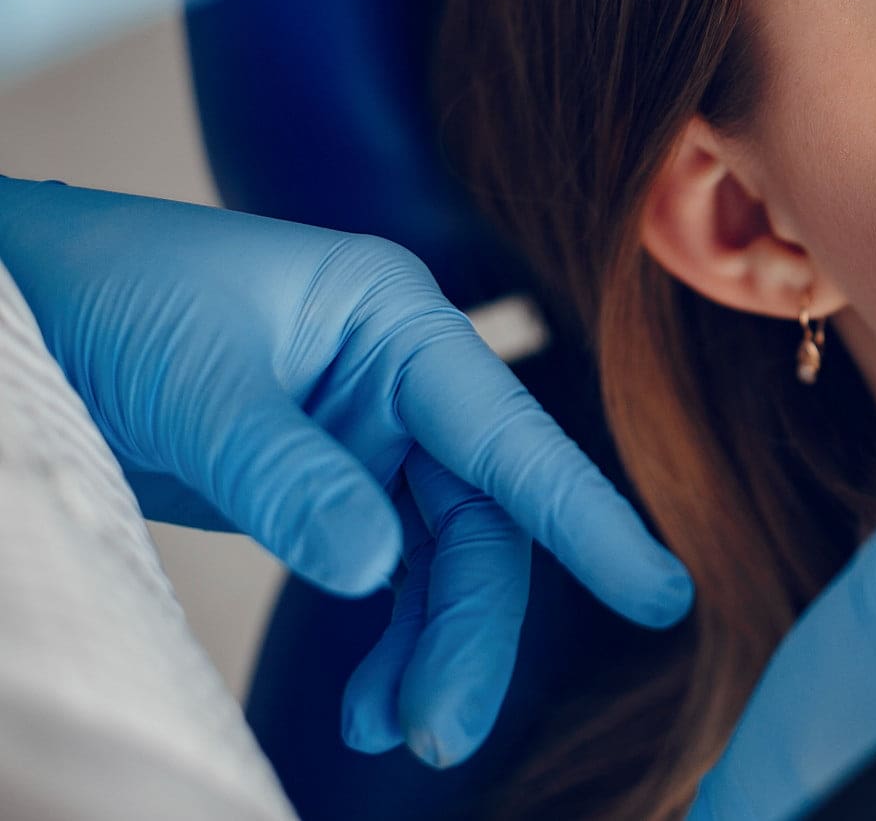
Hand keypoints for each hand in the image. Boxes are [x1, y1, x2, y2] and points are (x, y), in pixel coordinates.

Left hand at [0, 177, 692, 766]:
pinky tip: (369, 697)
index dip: (587, 518)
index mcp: (393, 319)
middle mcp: (399, 375)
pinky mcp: (324, 481)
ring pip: (440, 555)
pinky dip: (384, 636)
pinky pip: (386, 569)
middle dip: (469, 627)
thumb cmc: (103, 301)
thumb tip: (375, 570)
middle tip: (441, 730)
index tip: (655, 596)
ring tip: (395, 730)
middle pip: (480, 517)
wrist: (18, 303)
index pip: (507, 433)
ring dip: (427, 646)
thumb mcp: (196, 390)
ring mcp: (365, 431)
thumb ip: (290, 478)